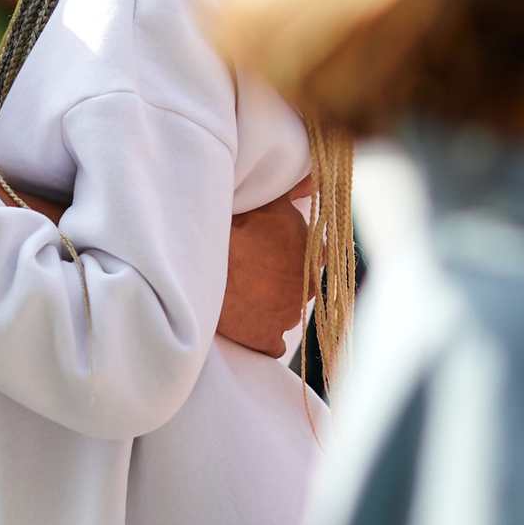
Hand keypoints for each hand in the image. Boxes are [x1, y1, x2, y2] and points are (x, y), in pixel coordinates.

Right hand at [219, 178, 313, 354]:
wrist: (209, 264)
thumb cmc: (241, 228)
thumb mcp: (270, 201)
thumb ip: (295, 190)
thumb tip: (315, 179)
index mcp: (311, 255)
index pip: (313, 256)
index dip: (293, 253)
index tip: (276, 252)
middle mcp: (307, 288)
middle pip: (300, 285)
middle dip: (282, 280)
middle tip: (257, 271)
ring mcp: (288, 316)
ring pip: (286, 313)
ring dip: (271, 306)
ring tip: (247, 294)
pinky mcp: (268, 339)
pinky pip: (273, 345)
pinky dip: (263, 337)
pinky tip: (249, 323)